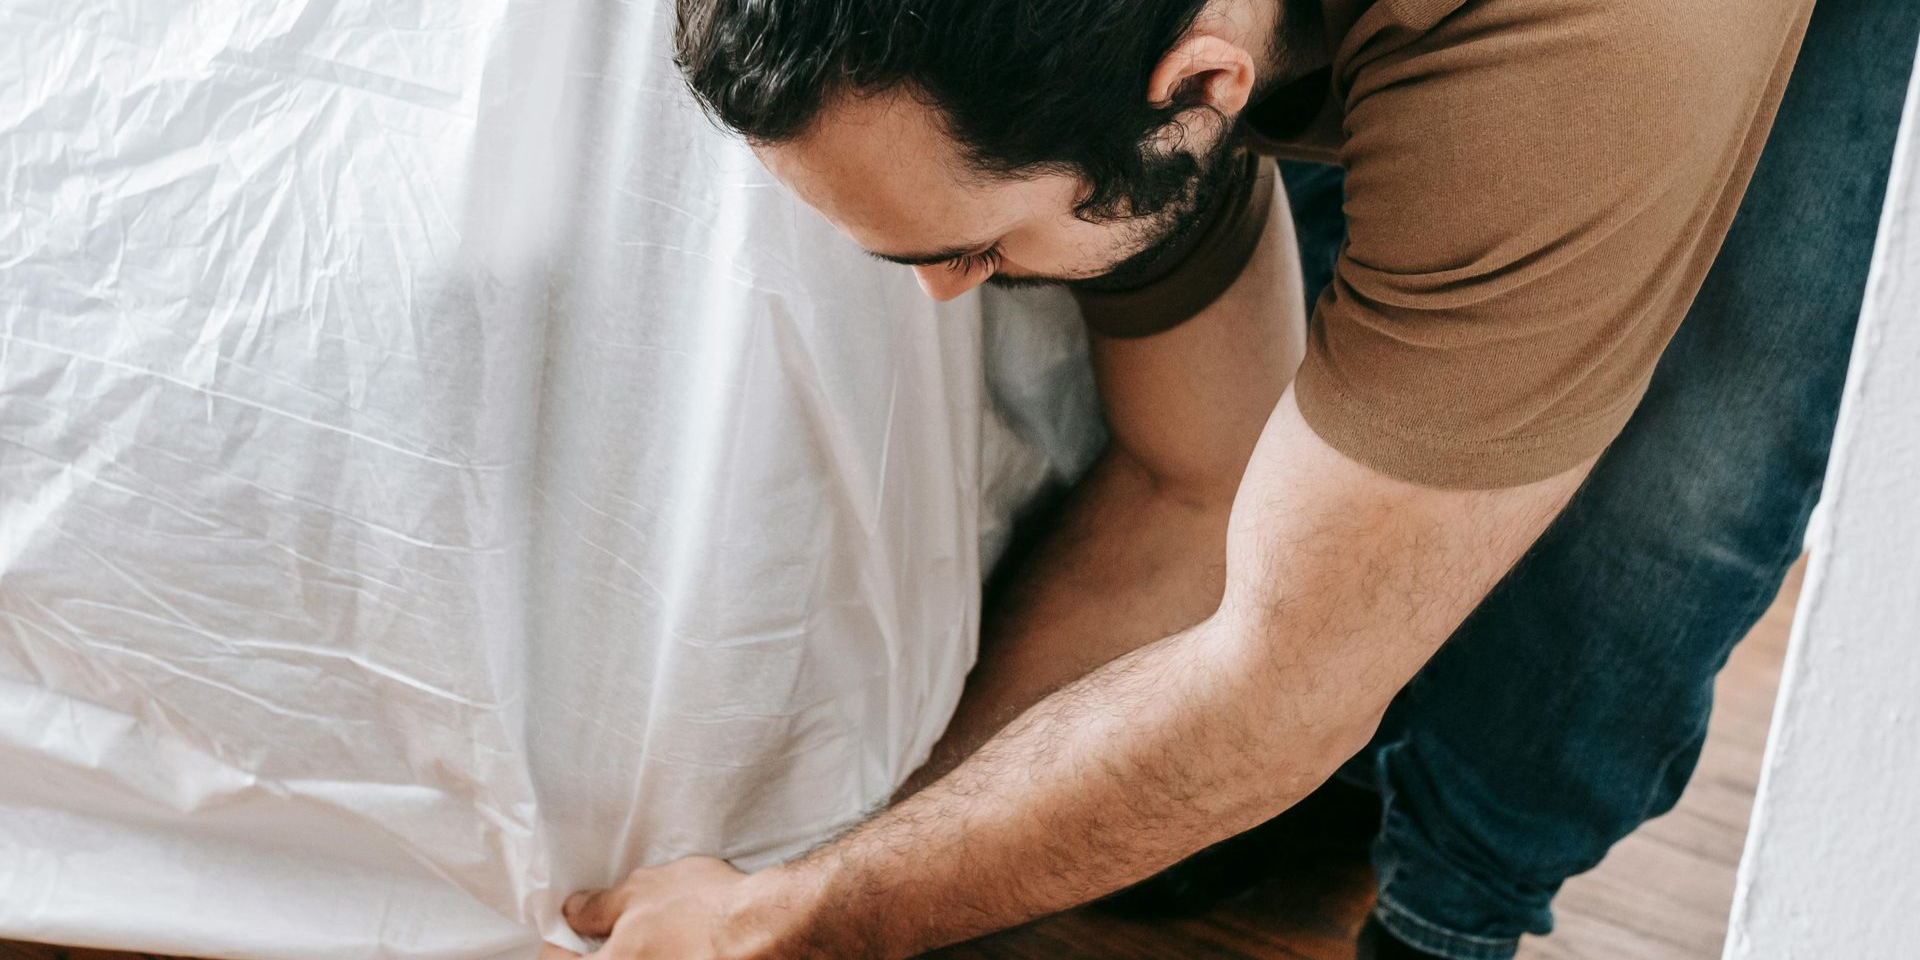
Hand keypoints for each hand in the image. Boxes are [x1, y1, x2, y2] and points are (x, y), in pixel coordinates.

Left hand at [538, 856, 811, 959]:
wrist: (764, 933)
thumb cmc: (704, 911)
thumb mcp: (642, 890)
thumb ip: (599, 906)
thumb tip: (574, 911)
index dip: (558, 942)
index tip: (567, 930)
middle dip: (599, 952)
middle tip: (609, 932)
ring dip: (636, 954)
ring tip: (654, 939)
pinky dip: (665, 956)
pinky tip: (682, 948)